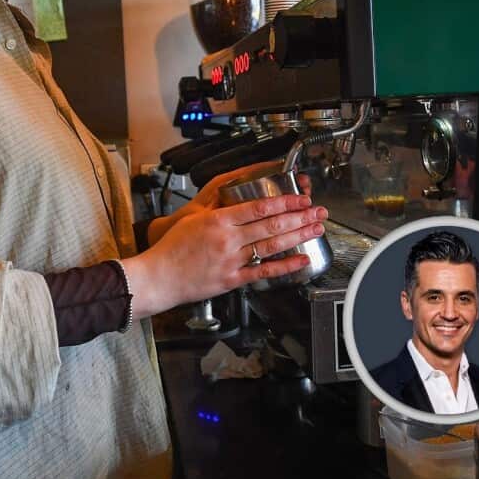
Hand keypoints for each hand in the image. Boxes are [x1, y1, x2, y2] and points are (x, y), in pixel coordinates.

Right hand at [122, 194, 327, 316]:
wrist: (159, 276)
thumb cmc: (173, 249)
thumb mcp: (195, 219)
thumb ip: (221, 212)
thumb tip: (245, 205)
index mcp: (219, 220)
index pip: (259, 207)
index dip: (285, 202)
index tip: (301, 199)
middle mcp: (228, 239)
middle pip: (272, 225)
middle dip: (300, 217)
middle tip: (318, 211)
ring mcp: (232, 260)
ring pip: (272, 246)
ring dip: (298, 236)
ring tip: (315, 229)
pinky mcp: (232, 280)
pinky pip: (263, 272)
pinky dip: (285, 266)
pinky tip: (301, 259)